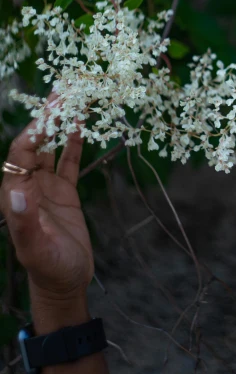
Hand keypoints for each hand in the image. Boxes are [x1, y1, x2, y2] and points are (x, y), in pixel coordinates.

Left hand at [0, 101, 93, 301]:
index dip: (36, 129)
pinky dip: (75, 142)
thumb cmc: (50, 269)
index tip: (53, 109)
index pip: (22, 152)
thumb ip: (24, 221)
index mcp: (16, 193)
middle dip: (48, 117)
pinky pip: (69, 160)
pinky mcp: (64, 192)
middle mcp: (28, 184)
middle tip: (64, 89)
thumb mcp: (36, 248)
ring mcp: (46, 187)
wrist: (66, 284)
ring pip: (52, 146)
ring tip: (73, 98)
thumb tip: (16, 191)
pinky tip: (82, 124)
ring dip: (61, 124)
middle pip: (36, 142)